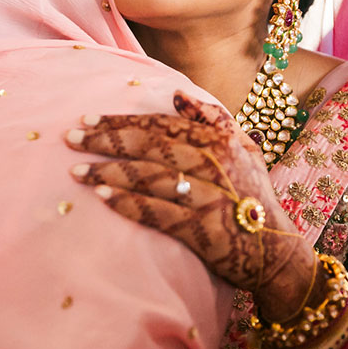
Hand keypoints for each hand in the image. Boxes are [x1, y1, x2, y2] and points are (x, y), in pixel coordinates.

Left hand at [65, 92, 317, 320]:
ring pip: (150, 177)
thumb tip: (176, 94)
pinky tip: (102, 197)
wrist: (277, 254)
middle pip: (151, 146)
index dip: (121, 121)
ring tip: (77, 172)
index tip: (86, 119)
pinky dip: (129, 203)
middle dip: (106, 141)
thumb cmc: (252, 198)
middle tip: (70, 139)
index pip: (161, 124)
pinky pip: (158, 212)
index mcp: (220, 141)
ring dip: (110, 173)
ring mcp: (209, 197)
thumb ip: (212, 120)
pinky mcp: (204, 230)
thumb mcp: (243, 151)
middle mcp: (215, 164)